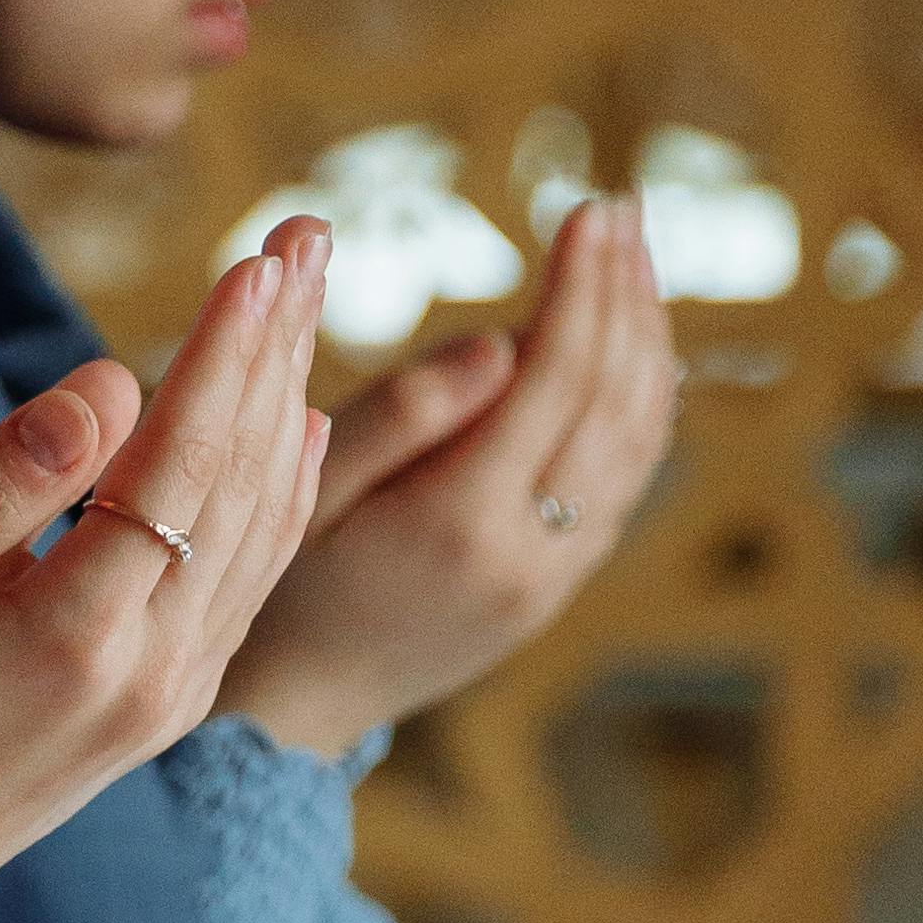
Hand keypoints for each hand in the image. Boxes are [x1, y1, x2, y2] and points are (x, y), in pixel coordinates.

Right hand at [0, 227, 332, 922]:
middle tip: (306, 234)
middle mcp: (150, 671)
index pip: (177, 467)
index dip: (220, 356)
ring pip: (263, 526)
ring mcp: (169, 693)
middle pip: (243, 483)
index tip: (256, 260)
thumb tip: (107, 385)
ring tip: (305, 292)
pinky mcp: (164, 702)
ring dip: (288, 400)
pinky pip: (250, 576)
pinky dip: (286, 489)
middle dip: (274, 348)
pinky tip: (301, 425)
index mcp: (73, 638)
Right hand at [219, 191, 676, 761]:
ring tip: (633, 261)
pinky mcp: (558, 586)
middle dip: (623, 296)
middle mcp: (529, 555)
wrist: (297, 711)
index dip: (581, 286)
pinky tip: (629, 347)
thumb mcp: (306, 492)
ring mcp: (555, 578)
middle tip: (619, 214)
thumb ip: (402, 415)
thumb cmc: (277, 585)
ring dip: (645, 341)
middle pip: (613, 401)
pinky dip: (640, 400)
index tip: (588, 211)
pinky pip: (626, 478)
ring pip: (636, 441)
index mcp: (460, 522)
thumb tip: (505, 342)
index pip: (555, 379)